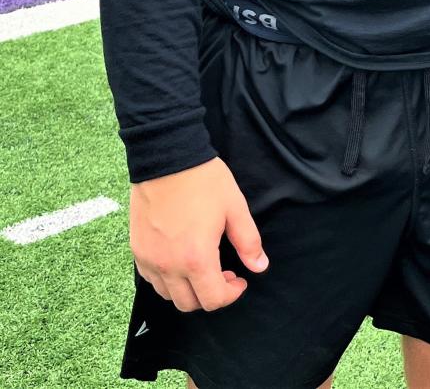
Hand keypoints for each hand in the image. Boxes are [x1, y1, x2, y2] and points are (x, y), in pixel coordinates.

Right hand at [130, 157, 267, 312]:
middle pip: (189, 304)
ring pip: (168, 295)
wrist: (167, 159)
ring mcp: (149, 260)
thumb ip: (248, 241)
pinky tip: (180, 258)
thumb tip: (259, 266)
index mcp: (196, 258)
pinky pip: (151, 280)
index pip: (213, 299)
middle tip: (223, 272)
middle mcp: (169, 266)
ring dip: (188, 289)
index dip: (231, 294)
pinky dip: (168, 279)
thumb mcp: (234, 208)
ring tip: (202, 265)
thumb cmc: (204, 181)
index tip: (239, 278)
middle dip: (210, 295)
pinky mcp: (137, 251)